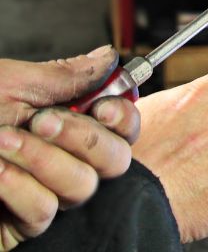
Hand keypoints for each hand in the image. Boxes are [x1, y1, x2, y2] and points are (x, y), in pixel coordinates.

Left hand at [0, 46, 139, 249]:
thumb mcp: (8, 83)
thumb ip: (64, 75)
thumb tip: (109, 57)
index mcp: (66, 118)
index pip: (122, 125)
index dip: (123, 117)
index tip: (103, 106)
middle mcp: (62, 156)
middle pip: (115, 160)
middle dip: (84, 138)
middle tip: (44, 121)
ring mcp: (43, 190)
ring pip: (81, 187)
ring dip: (43, 160)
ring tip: (1, 142)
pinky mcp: (20, 223)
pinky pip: (44, 211)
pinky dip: (18, 188)